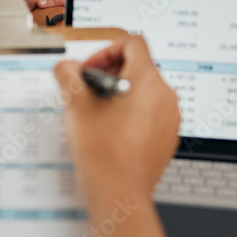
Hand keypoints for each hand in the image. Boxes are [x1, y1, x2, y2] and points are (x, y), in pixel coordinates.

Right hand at [53, 35, 179, 199]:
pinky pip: (150, 115)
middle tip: (88, 91)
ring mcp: (170, 119)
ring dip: (120, 95)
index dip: (107, 50)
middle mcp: (165, 96)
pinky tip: (109, 132)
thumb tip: (66, 68)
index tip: (92, 69)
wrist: (118, 192)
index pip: (133, 43)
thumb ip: (68, 75)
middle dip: (110, 75)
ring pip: (145, 92)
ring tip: (97, 114)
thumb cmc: (102, 150)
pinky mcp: (167, 139)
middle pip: (139, 68)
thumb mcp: (75, 103)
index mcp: (147, 80)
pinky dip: (131, 115)